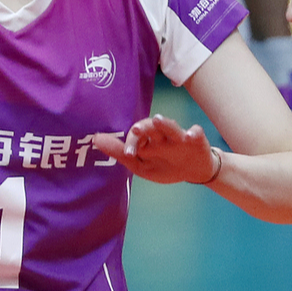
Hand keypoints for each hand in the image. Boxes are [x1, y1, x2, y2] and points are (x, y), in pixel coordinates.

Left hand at [89, 114, 221, 185]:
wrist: (194, 171)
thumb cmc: (164, 165)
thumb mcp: (141, 165)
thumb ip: (120, 153)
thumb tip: (95, 139)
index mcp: (149, 140)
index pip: (138, 134)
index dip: (132, 141)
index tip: (129, 153)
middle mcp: (162, 135)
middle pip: (152, 127)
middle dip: (145, 128)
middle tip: (136, 129)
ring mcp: (179, 136)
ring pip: (172, 127)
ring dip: (165, 123)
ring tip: (159, 120)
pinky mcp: (196, 139)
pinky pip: (196, 133)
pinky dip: (194, 133)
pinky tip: (190, 135)